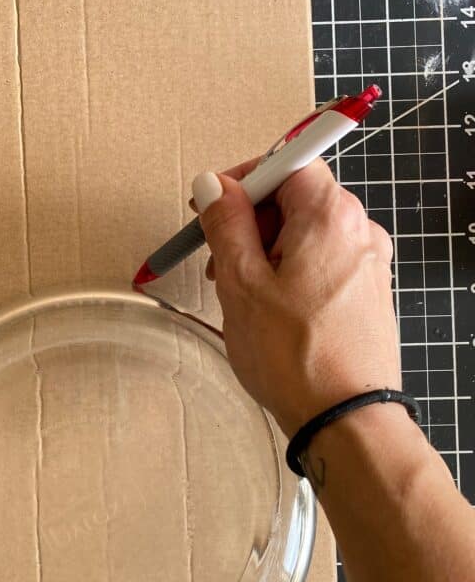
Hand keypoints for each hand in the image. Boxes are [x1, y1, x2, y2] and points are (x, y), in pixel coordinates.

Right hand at [193, 159, 399, 437]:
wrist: (346, 419)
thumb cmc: (294, 355)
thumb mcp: (241, 283)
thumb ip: (226, 224)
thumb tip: (213, 185)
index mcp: (330, 215)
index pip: (286, 162)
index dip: (244, 179)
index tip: (211, 206)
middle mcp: (360, 230)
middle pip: (297, 198)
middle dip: (252, 220)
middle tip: (217, 258)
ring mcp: (370, 262)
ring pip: (308, 233)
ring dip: (268, 249)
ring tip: (241, 293)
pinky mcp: (369, 293)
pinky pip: (324, 261)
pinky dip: (292, 271)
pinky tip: (271, 309)